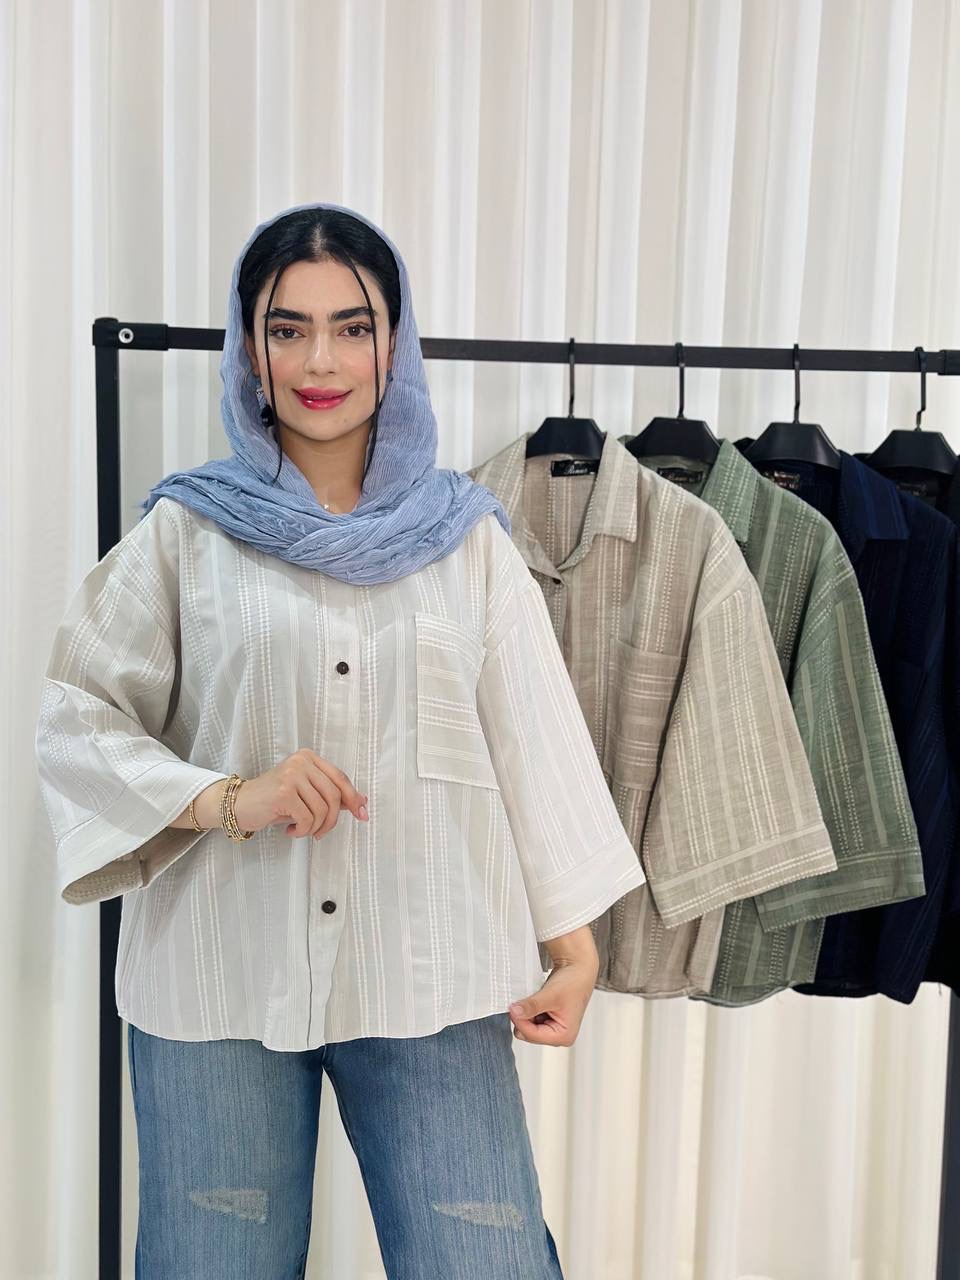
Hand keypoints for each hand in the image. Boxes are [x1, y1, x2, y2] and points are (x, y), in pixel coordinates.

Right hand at [231, 749, 368, 838]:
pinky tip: (291, 831)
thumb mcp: (305, 795)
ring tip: (302, 830)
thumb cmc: (273, 801)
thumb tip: (362, 802)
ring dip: (315, 827)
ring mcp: (292, 775)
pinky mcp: (283, 792)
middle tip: (321, 833)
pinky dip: (304, 830)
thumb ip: (331, 795)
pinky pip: (308, 818)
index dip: (354, 798)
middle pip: (334, 795)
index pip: (340, 778)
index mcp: (309, 757)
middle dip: (333, 820)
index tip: (362, 814)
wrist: (237, 804)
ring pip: (322, 809)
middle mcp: (301, 762)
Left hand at [507, 954, 598, 1046]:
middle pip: (528, 1034)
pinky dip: (528, 1010)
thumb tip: (515, 1012)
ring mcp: (553, 1028)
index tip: (512, 1007)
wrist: (578, 969)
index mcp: (564, 1036)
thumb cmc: (574, 982)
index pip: (533, 1035)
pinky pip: (529, 1020)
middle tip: (525, 1001)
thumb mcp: (551, 995)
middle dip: (523, 1018)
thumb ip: (532, 1006)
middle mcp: (559, 1036)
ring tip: (536, 999)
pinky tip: (536, 1000)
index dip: (520, 1021)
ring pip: (527, 1027)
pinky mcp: (547, 1021)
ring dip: (526, 1013)